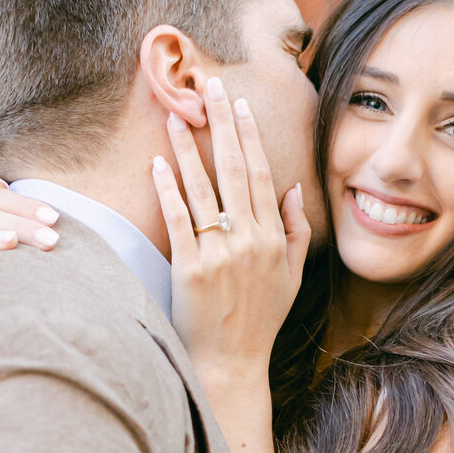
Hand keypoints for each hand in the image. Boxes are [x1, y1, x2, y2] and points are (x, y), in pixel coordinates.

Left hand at [151, 77, 309, 379]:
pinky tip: (158, 162)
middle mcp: (248, 240)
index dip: (250, 137)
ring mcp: (218, 253)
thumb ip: (295, 231)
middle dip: (222, 125)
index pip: (262, 175)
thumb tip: (292, 189)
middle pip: (234, 170)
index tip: (240, 106)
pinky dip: (167, 188)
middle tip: (211, 88)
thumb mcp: (291, 276)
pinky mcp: (189, 268)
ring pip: (202, 188)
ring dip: (188, 148)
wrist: (232, 364)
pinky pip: (177, 219)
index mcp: (273, 238)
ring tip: (175, 115)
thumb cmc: (260, 320)